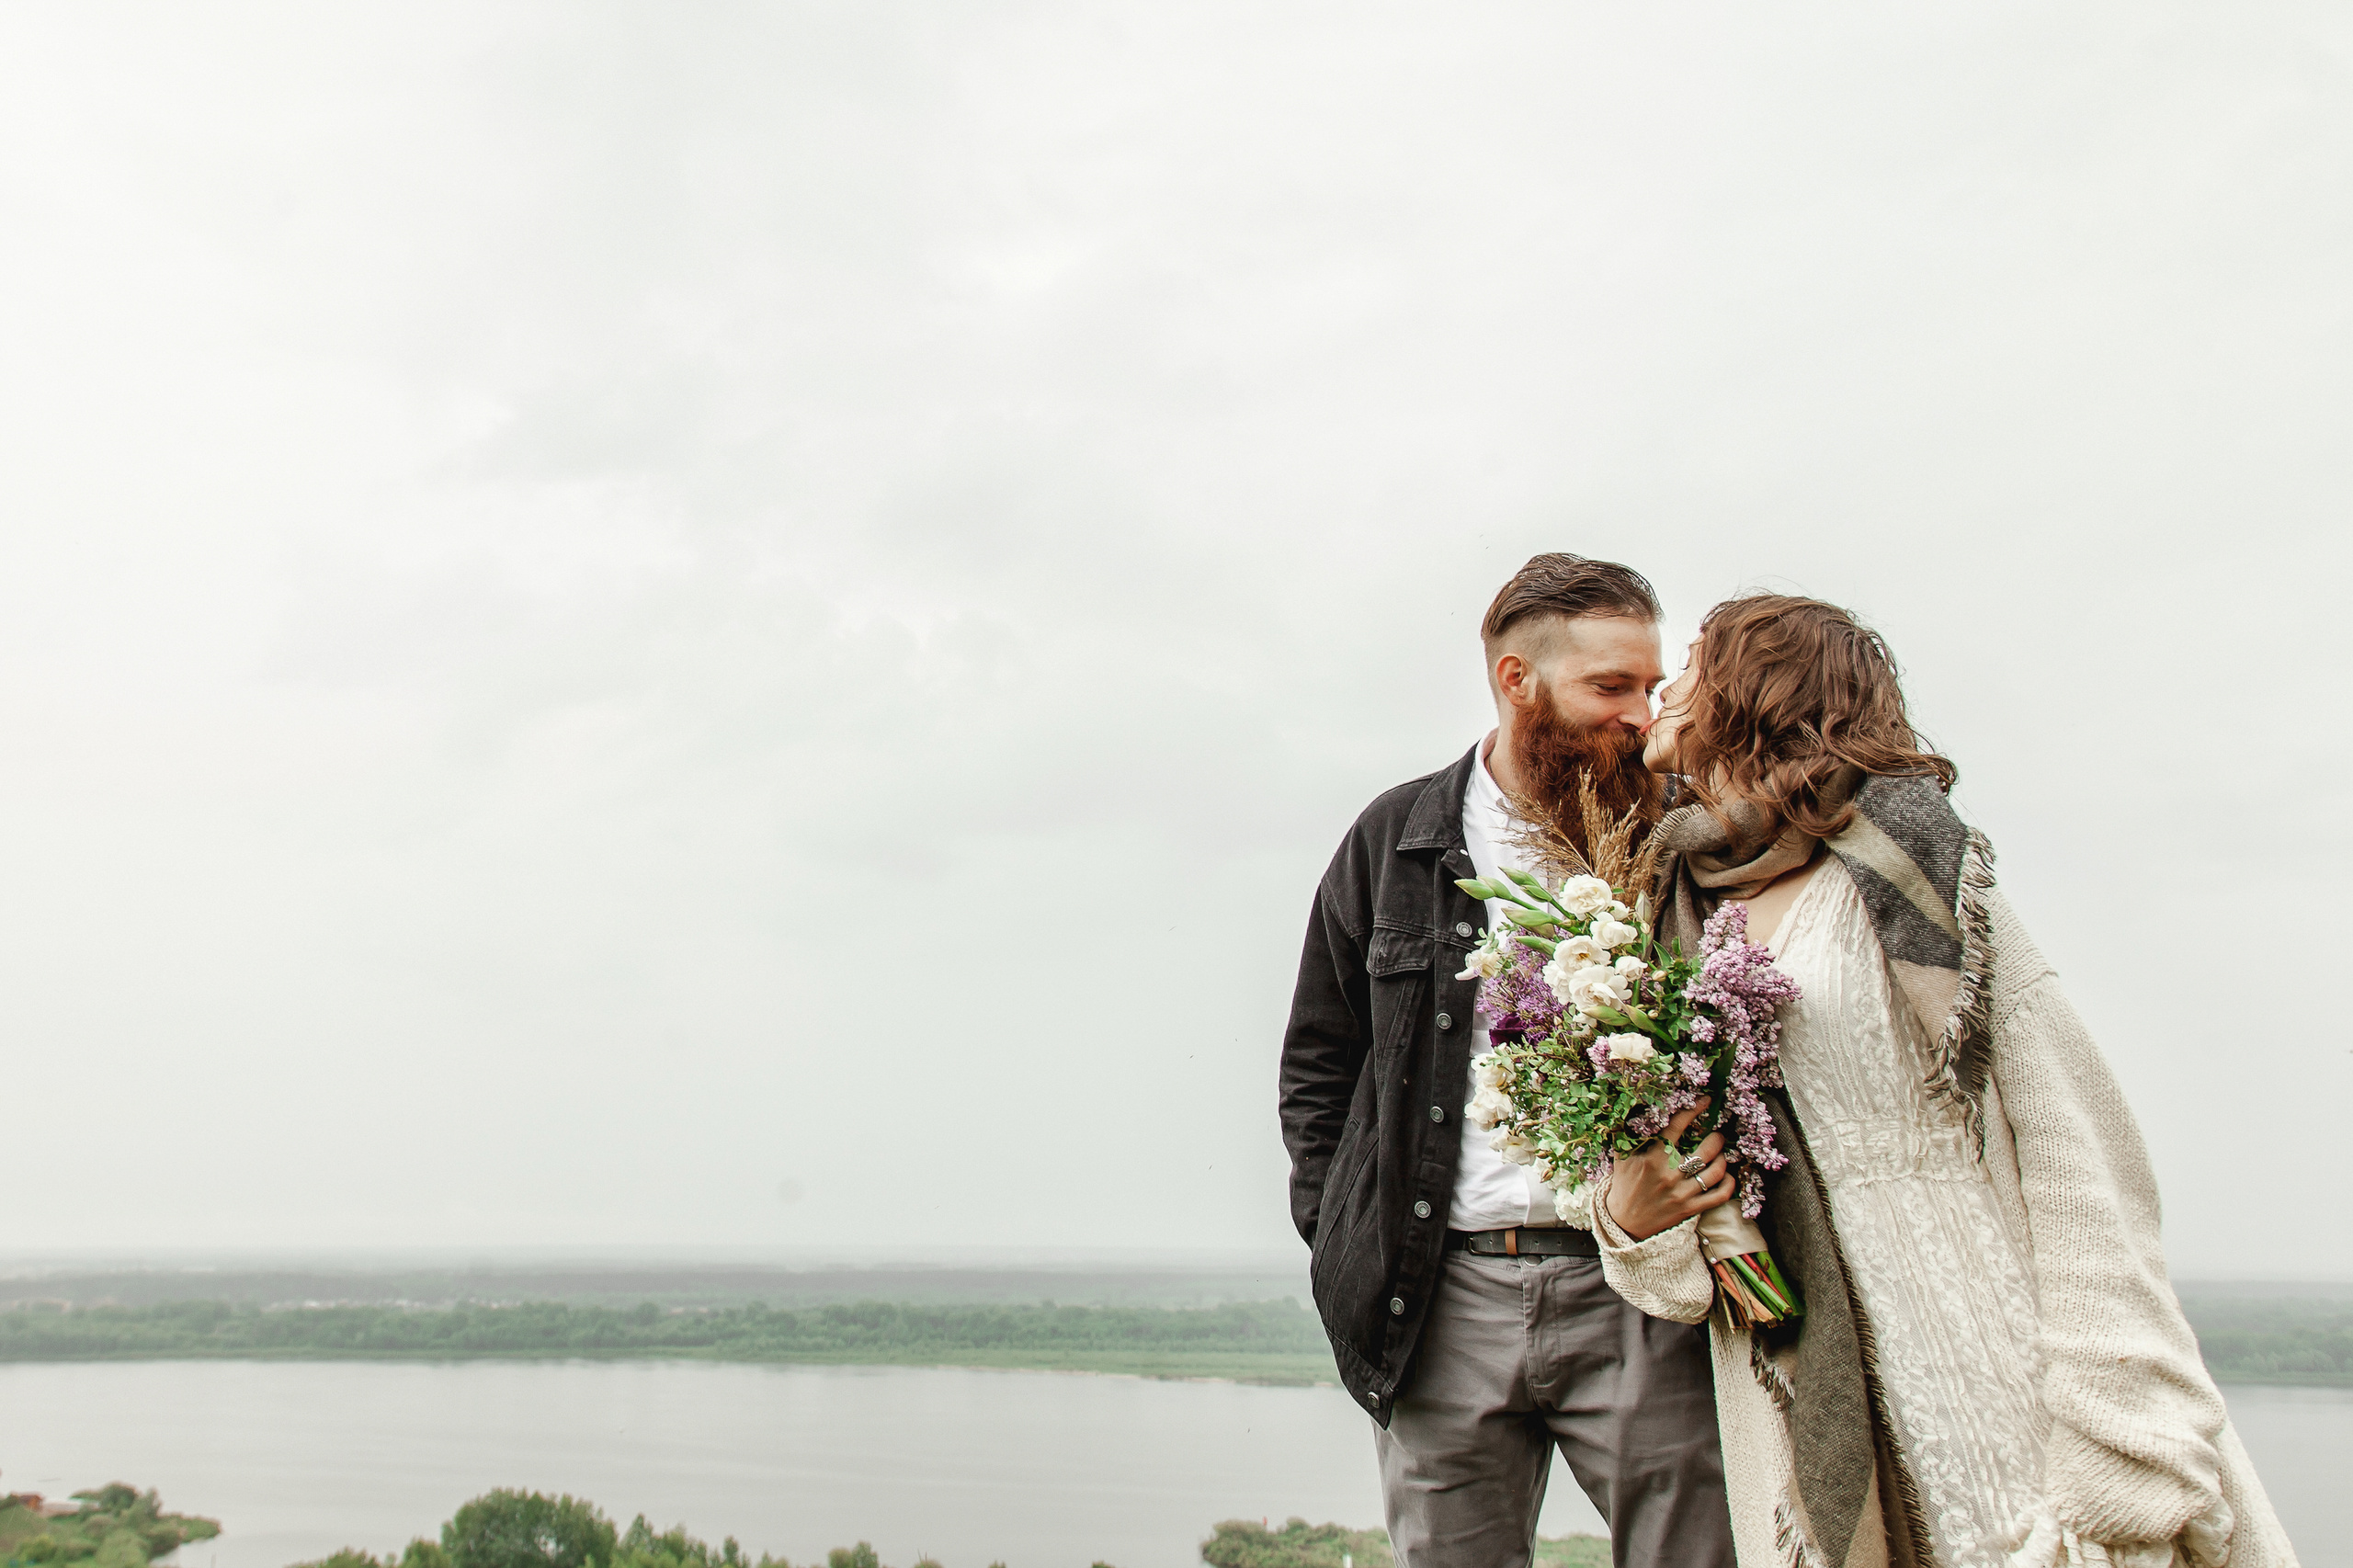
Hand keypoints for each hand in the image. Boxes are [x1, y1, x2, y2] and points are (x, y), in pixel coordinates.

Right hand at [1604, 1100, 1734, 1240]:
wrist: (1624, 1221)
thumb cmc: (1625, 1183)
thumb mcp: (1622, 1156)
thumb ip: (1630, 1133)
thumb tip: (1635, 1107)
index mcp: (1652, 1158)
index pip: (1677, 1127)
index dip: (1693, 1110)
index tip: (1704, 1101)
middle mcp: (1669, 1175)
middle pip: (1704, 1151)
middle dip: (1716, 1139)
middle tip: (1717, 1135)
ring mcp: (1681, 1194)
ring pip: (1715, 1173)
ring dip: (1722, 1159)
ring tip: (1720, 1154)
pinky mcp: (1690, 1209)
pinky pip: (1719, 1196)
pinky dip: (1728, 1184)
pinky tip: (1726, 1175)